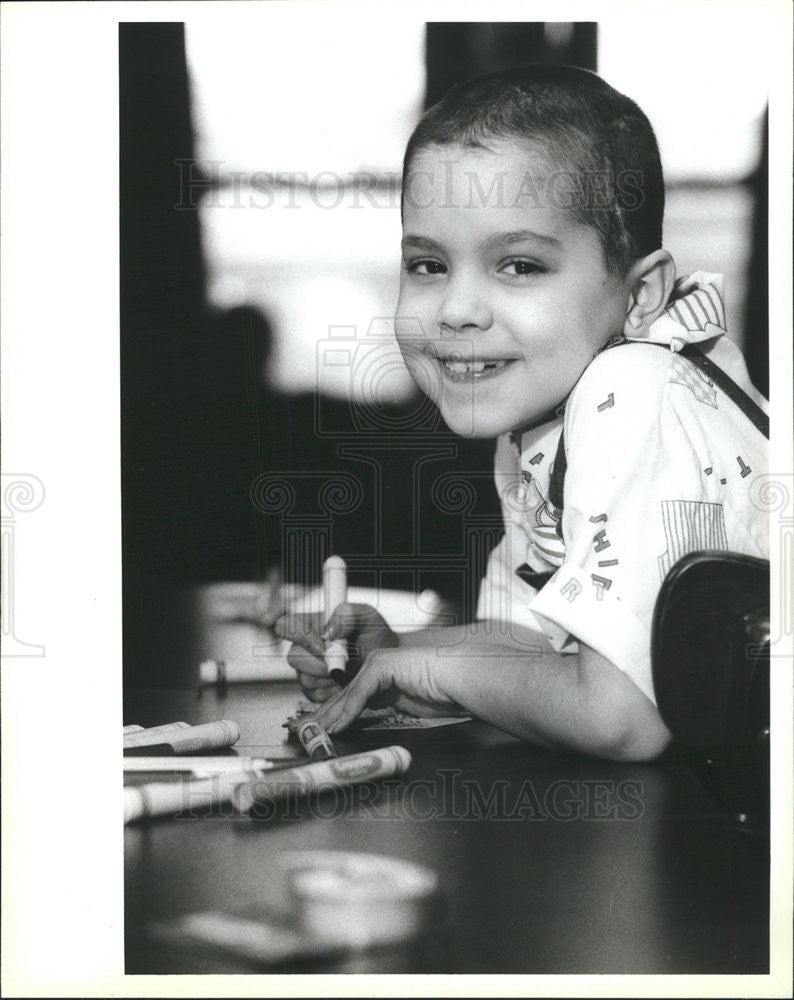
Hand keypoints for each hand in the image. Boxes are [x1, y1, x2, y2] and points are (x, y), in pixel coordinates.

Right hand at [274, 603, 398, 703]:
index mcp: (313, 625)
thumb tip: (329, 631)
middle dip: (321, 662)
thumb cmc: (376, 634)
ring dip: (328, 677)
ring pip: (304, 678)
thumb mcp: (367, 615)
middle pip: (294, 657)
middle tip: (343, 661)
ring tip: (348, 671)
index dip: (300, 635)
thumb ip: (347, 614)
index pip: (286, 625)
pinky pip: (314, 695)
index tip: (323, 642)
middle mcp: (307, 647)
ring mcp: (310, 670)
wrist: (388, 659)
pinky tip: (346, 682)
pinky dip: (332, 691)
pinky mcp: (317, 690)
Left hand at [311, 645, 462, 733]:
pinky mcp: (383, 666)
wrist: (462, 679)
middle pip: (342, 696)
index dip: (330, 716)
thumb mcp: (407, 707)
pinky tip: (337, 726)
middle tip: (302, 732)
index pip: (349, 699)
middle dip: (321, 717)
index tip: (315, 731)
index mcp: (380, 679)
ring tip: (312, 733)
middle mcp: (375, 669)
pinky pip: (360, 693)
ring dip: (329, 717)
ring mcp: (378, 664)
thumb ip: (383, 709)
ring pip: (347, 694)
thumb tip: (361, 724)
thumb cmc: (444, 692)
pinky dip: (348, 712)